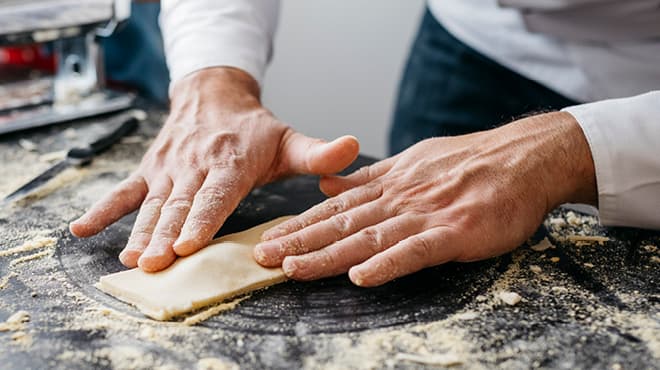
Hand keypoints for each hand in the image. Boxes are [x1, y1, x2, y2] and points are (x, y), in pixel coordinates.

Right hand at [70, 67, 358, 271]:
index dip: (202, 219)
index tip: (188, 243)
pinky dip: (104, 209)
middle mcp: (196, 165)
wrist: (213, 95)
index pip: (216, 194)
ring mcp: (169, 168)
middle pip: (180, 205)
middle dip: (166, 236)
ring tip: (130, 258)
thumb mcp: (289, 139)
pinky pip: (124, 190)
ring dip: (139, 231)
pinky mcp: (150, 170)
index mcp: (231, 161)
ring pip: (153, 203)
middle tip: (155, 264)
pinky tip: (82, 229)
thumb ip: (319, 153)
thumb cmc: (254, 128)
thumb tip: (353, 150)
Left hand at [254, 112, 595, 286]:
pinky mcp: (455, 231)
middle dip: (299, 241)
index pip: (336, 207)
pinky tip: (362, 276)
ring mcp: (426, 214)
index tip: (271, 238)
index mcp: (389, 183)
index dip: (300, 224)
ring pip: (369, 237)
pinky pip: (415, 250)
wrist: (524, 157)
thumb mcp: (412, 161)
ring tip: (294, 269)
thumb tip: (327, 183)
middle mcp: (400, 197)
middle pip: (341, 223)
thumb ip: (368, 178)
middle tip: (263, 257)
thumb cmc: (471, 162)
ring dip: (329, 255)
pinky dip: (387, 264)